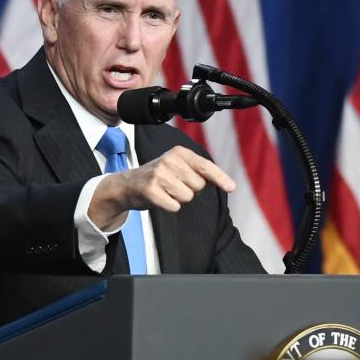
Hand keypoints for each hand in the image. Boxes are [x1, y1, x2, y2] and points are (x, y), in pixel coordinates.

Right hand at [89, 146, 235, 229]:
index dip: (220, 178)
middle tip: (174, 186)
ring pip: (188, 197)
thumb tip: (229, 184)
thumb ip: (201, 172)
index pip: (205, 166)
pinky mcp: (150, 190)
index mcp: (179, 152)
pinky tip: (160, 199)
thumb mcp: (180, 167)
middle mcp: (169, 160)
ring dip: (179, 199)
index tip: (231, 188)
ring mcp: (159, 174)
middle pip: (199, 186)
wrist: (128, 185)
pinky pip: (175, 206)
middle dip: (191, 190)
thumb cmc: (160, 177)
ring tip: (167, 191)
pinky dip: (170, 207)